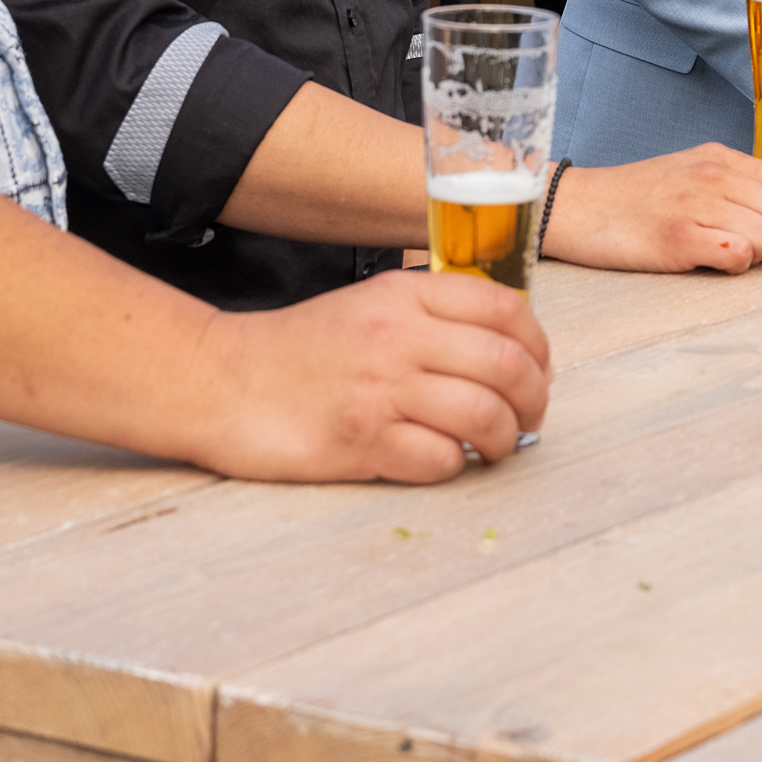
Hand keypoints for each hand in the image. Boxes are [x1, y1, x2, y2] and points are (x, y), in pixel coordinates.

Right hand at [206, 269, 553, 482]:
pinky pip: (440, 460)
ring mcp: (381, 390)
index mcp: (406, 295)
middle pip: (507, 365)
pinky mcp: (361, 442)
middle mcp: (399, 336)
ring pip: (484, 415)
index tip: (538, 369)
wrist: (222, 381)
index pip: (505, 309)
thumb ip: (431, 310)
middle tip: (529, 418)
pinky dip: (452, 466)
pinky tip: (441, 460)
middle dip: (534, 399)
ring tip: (494, 447)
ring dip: (504, 440)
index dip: (539, 344)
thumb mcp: (369, 303)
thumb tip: (505, 341)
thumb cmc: (300, 349)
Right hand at [548, 142, 761, 268]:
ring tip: (722, 255)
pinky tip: (710, 262)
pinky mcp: (676, 238)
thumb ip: (732, 186)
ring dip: (757, 257)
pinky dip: (734, 266)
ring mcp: (695, 205)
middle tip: (750, 252)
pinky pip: (736, 255)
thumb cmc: (632, 198)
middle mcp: (712, 176)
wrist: (574, 206)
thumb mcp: (688, 174)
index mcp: (720, 158)